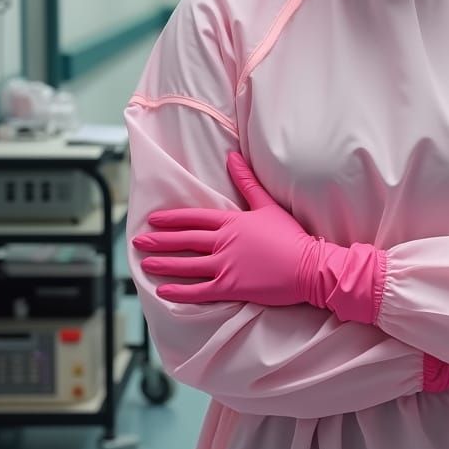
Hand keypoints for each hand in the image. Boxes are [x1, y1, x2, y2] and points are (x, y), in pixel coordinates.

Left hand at [131, 151, 383, 322]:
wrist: (309, 266)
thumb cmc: (291, 237)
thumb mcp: (267, 205)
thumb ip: (247, 181)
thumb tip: (232, 157)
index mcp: (232, 222)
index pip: (193, 218)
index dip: (171, 219)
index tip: (153, 220)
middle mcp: (224, 242)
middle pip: (184, 240)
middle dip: (159, 241)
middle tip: (139, 241)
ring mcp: (226, 265)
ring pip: (186, 265)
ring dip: (163, 264)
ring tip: (145, 263)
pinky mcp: (231, 287)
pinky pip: (198, 291)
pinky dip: (178, 291)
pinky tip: (163, 291)